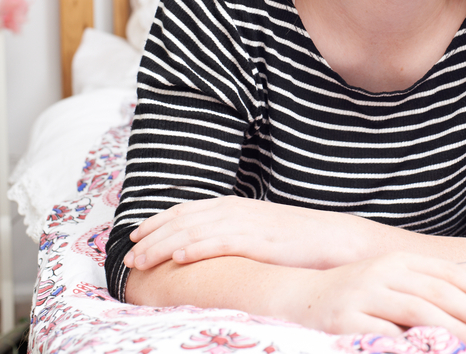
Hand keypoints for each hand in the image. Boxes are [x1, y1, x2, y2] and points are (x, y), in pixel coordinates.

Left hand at [125, 196, 376, 270]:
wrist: (338, 239)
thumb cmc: (301, 242)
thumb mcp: (262, 234)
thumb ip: (237, 237)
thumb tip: (211, 249)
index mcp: (238, 207)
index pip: (189, 210)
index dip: (159, 221)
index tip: (136, 235)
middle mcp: (238, 210)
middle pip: (185, 218)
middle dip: (153, 235)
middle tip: (128, 254)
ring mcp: (249, 223)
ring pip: (195, 230)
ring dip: (163, 244)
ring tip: (140, 259)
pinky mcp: (261, 240)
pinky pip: (222, 242)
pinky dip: (196, 247)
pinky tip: (177, 256)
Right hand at [281, 252, 465, 345]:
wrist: (301, 296)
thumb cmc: (354, 291)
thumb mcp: (392, 276)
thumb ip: (429, 277)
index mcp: (398, 260)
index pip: (447, 272)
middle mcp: (382, 272)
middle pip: (436, 292)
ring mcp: (363, 295)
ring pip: (416, 311)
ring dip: (450, 331)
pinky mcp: (346, 320)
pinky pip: (385, 334)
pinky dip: (409, 345)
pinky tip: (429, 352)